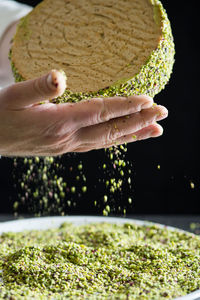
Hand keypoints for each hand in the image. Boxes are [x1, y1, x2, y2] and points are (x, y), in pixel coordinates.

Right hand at [0, 70, 167, 156]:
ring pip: (107, 142)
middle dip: (139, 122)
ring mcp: (67, 146)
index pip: (100, 113)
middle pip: (110, 130)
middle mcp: (67, 138)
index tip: (148, 101)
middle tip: (163, 115)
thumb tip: (60, 77)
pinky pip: (96, 146)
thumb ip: (37, 87)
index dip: (125, 107)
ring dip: (132, 135)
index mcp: (58, 123)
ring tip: (154, 131)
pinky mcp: (64, 148)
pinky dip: (115, 142)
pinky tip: (125, 138)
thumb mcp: (13, 96)